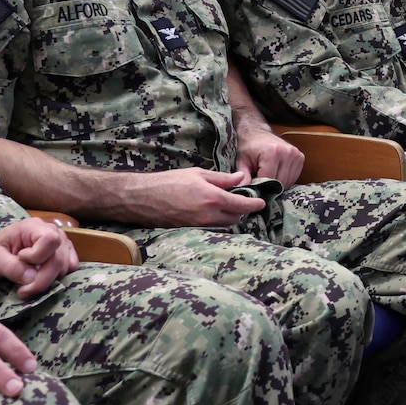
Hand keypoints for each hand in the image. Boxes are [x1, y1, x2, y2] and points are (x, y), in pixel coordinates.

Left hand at [0, 218, 77, 298]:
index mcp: (33, 226)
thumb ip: (10, 267)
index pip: (49, 240)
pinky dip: (59, 277)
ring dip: (48, 281)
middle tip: (22, 291)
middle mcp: (53, 231)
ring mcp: (61, 242)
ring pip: (65, 266)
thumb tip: (32, 278)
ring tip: (28, 286)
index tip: (19, 260)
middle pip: (58, 258)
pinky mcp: (65, 253)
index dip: (37, 257)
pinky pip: (71, 267)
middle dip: (41, 280)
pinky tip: (42, 279)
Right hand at [137, 167, 267, 226]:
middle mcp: (208, 215)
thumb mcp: (198, 174)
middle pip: (235, 218)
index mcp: (213, 198)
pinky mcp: (190, 231)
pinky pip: (210, 228)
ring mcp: (199, 225)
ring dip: (229, 217)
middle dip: (241, 210)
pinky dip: (216, 221)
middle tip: (241, 199)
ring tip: (226, 204)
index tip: (261, 203)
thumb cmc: (170, 181)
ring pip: (223, 225)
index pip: (241, 205)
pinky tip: (212, 211)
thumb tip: (241, 178)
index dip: (254, 204)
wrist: (143, 198)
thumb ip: (222, 178)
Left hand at [236, 127, 303, 186]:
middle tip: (259, 180)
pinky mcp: (300, 158)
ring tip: (267, 176)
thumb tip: (244, 195)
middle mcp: (287, 152)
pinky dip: (285, 180)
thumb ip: (243, 178)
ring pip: (288, 182)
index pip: (269, 180)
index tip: (253, 184)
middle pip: (280, 182)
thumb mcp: (242, 162)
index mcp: (273, 152)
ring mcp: (296, 155)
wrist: (257, 134)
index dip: (260, 186)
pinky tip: (276, 174)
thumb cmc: (249, 148)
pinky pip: (293, 177)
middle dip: (269, 186)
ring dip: (278, 184)